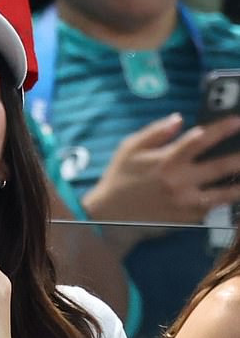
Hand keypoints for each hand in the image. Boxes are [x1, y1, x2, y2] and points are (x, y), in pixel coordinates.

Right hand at [82, 113, 239, 223]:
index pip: (201, 140)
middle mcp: (179, 182)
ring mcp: (184, 203)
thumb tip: (179, 119)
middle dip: (239, 157)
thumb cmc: (120, 177)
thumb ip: (155, 131)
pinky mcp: (184, 219)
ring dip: (238, 187)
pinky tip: (233, 195)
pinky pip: (210, 210)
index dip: (223, 129)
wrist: (109, 214)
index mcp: (167, 161)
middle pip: (219, 167)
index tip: (238, 121)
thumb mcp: (130, 147)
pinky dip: (224, 203)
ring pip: (221, 194)